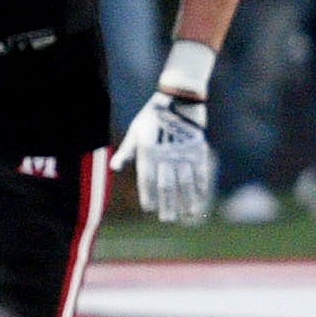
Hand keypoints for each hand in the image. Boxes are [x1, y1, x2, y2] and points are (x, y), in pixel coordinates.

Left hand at [110, 94, 214, 224]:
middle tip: (168, 218)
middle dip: (167, 205)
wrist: (178, 98)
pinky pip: (200, 172)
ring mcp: (183, 154)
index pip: (147, 182)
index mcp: (148, 153)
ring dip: (186, 200)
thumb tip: (114, 167)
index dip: (148, 197)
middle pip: (166, 187)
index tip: (149, 208)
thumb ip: (126, 151)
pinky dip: (200, 186)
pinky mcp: (197, 150)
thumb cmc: (152, 115)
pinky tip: (200, 196)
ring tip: (187, 214)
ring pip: (185, 183)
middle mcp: (165, 157)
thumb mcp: (136, 131)